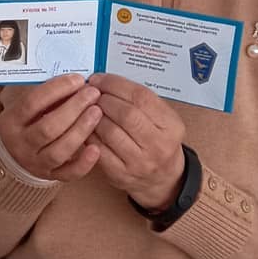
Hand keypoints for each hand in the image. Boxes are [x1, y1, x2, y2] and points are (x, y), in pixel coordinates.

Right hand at [0, 73, 102, 180]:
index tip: (77, 80)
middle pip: (48, 128)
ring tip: (97, 112)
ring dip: (81, 130)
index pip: (32, 103)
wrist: (16, 153)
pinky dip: (84, 163)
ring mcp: (35, 163)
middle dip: (74, 109)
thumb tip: (76, 83)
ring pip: (59, 151)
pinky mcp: (51, 176)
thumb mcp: (27, 105)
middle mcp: (21, 144)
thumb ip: (47, 95)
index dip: (56, 89)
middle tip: (92, 94)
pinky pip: (68, 174)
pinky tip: (97, 148)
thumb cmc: (27, 122)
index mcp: (11, 121)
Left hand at [86, 74, 185, 209]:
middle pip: (126, 113)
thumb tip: (105, 81)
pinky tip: (86, 127)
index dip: (115, 84)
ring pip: (110, 131)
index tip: (99, 79)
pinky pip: (99, 149)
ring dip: (93, 115)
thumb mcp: (162, 119)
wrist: (164, 179)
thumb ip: (139, 100)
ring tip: (88, 108)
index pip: (141, 97)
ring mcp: (139, 162)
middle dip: (104, 99)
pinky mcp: (121, 174)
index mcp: (171, 126)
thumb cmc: (158, 141)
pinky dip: (89, 134)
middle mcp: (158, 145)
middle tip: (91, 93)